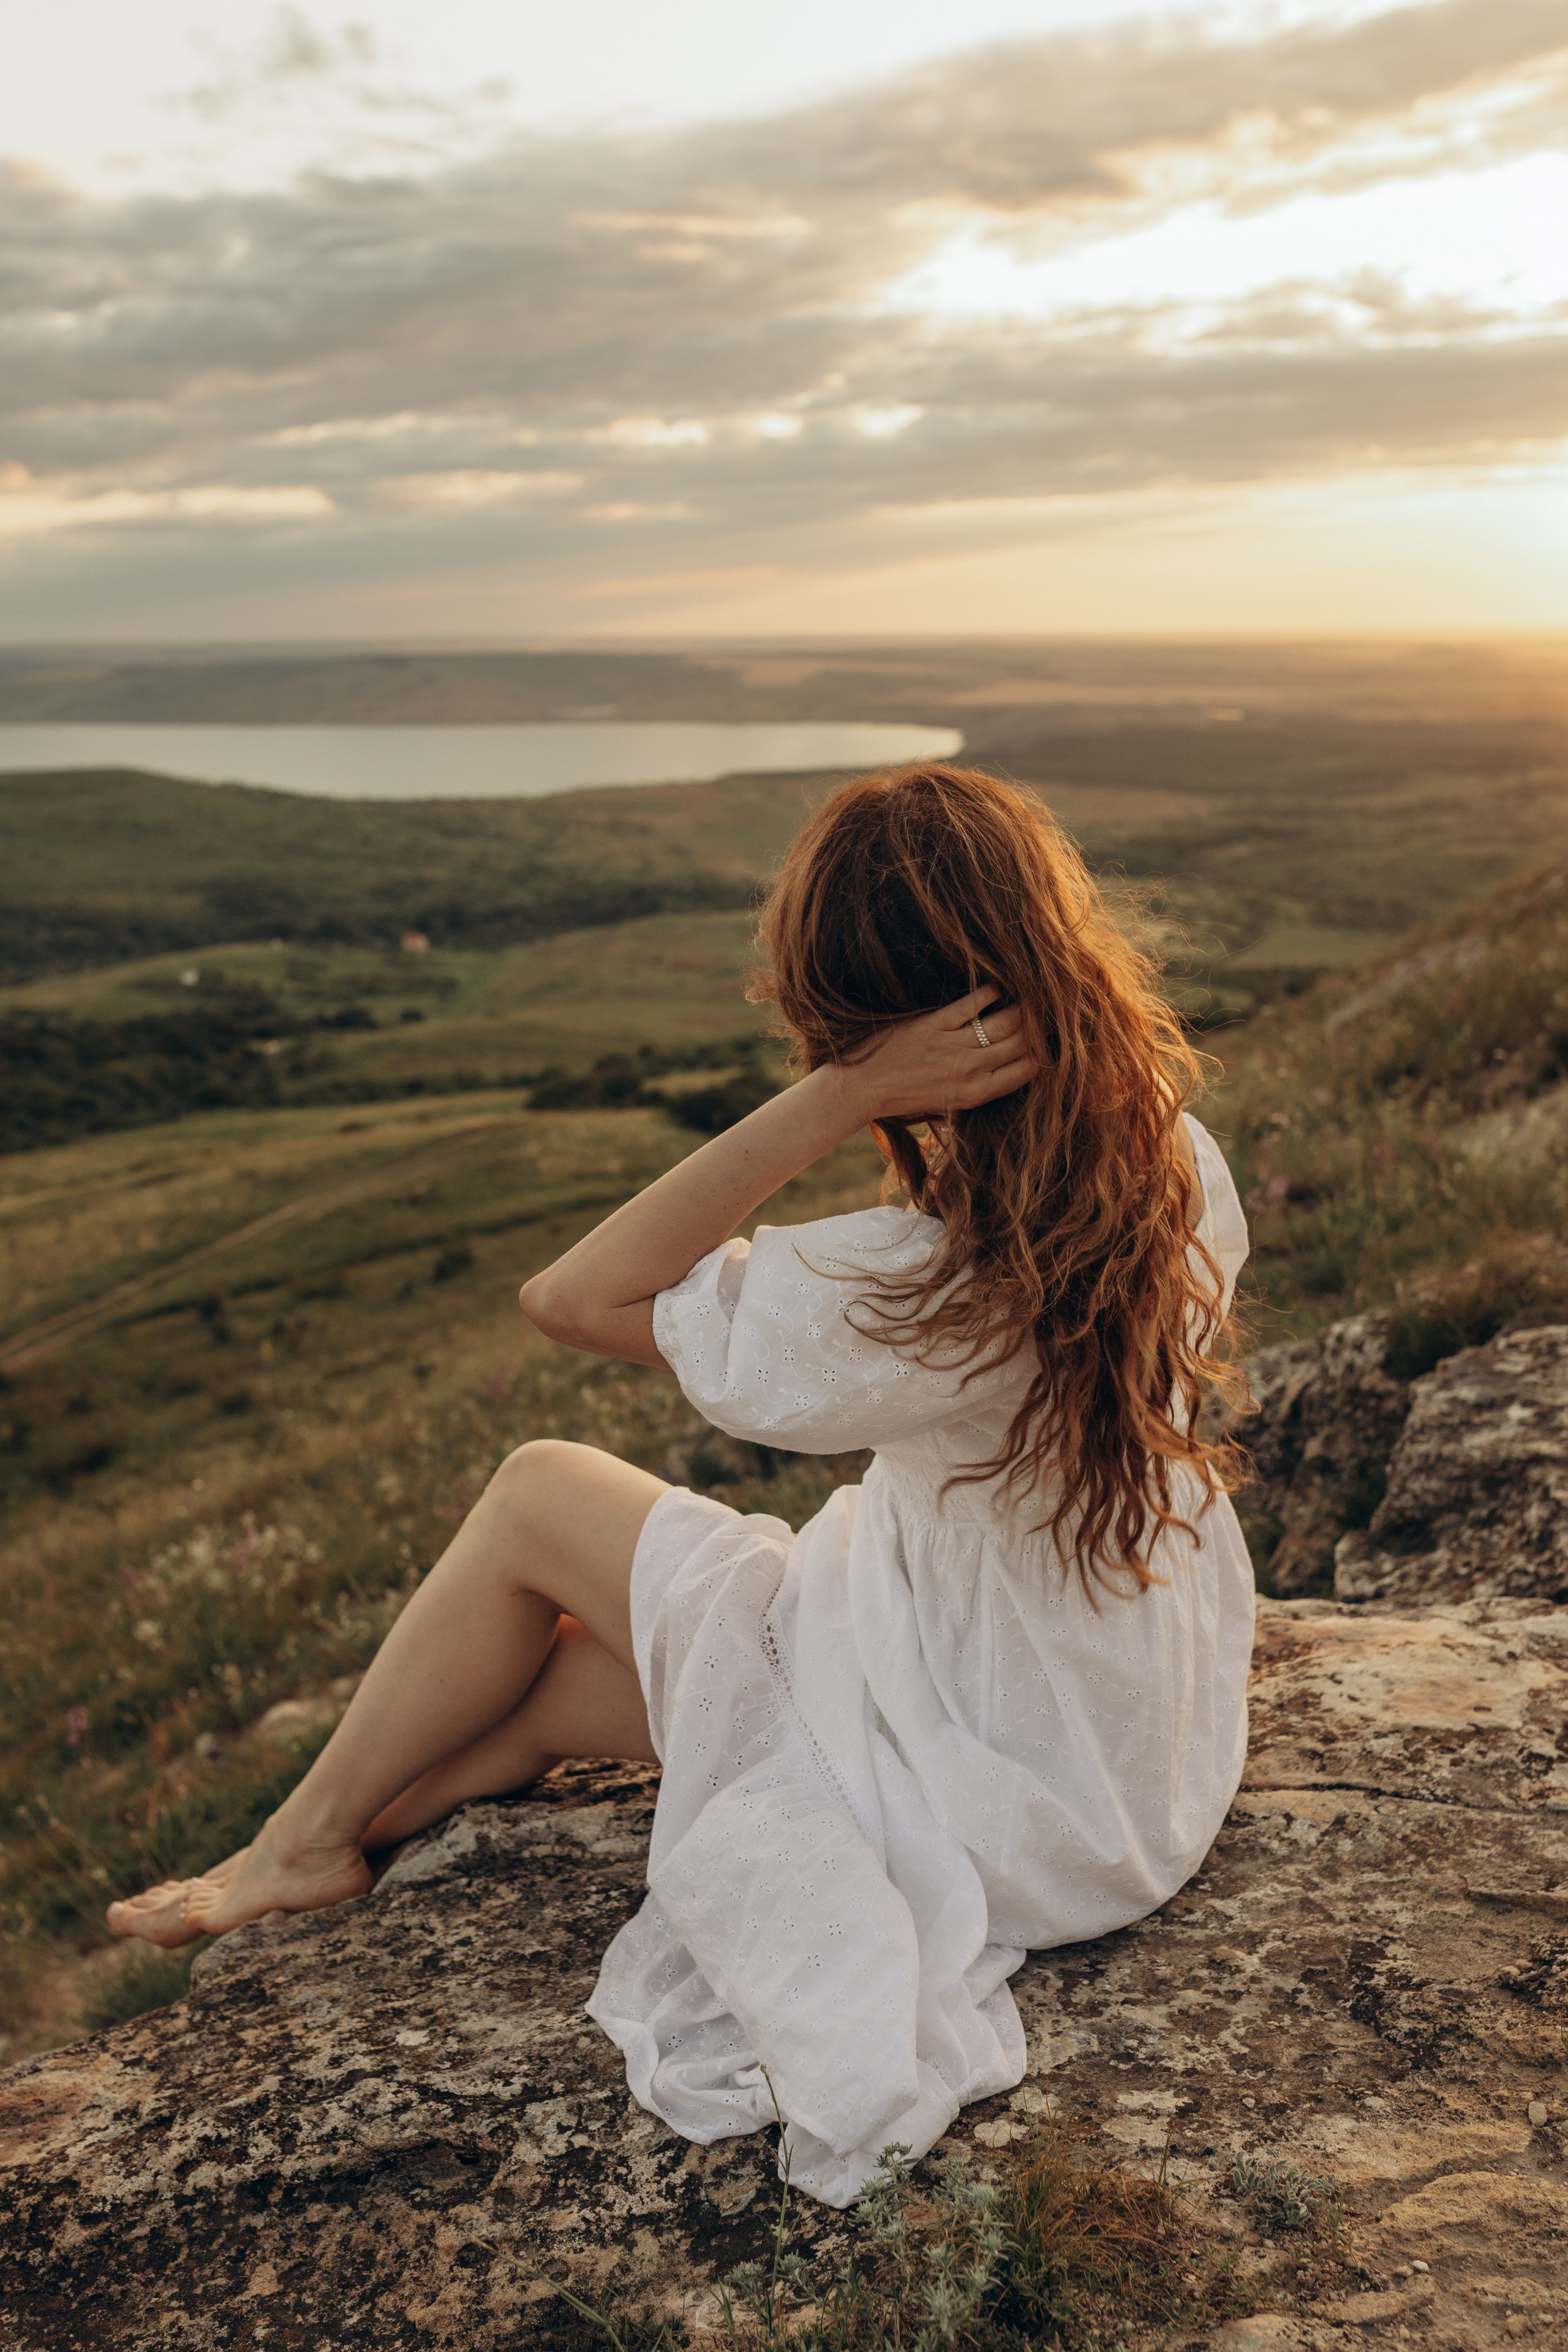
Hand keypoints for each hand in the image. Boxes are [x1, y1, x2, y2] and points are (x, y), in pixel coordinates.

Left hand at [836, 987, 1037, 1124]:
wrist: (862, 1088)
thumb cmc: (903, 1099)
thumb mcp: (946, 1106)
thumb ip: (975, 1091)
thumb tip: (1002, 1074)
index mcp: (976, 1094)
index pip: (1027, 1070)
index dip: (1045, 1052)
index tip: (1052, 1038)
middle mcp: (970, 1071)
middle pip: (1022, 1043)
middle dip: (1040, 1025)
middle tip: (1050, 1008)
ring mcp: (953, 1046)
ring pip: (1005, 1022)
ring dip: (1023, 1006)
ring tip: (1032, 994)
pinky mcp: (934, 1025)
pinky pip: (973, 1004)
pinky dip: (990, 991)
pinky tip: (999, 984)